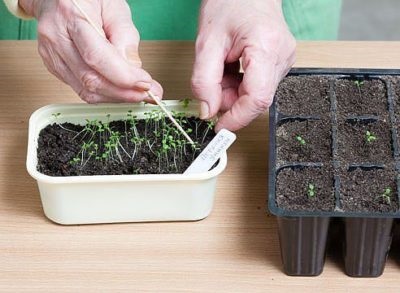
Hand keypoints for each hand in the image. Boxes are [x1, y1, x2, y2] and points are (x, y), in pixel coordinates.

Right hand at [19, 0, 162, 102]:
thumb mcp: (115, 7)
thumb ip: (125, 37)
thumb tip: (134, 69)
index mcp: (71, 15)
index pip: (97, 56)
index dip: (123, 76)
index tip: (145, 83)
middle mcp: (56, 37)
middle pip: (90, 79)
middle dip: (123, 93)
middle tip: (147, 95)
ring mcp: (51, 54)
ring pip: (85, 90)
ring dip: (115, 97)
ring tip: (136, 95)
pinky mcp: (54, 66)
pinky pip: (80, 89)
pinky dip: (103, 94)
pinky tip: (118, 90)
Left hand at [192, 0, 295, 130]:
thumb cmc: (229, 4)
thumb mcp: (207, 41)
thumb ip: (204, 80)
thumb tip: (207, 111)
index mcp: (266, 48)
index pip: (257, 98)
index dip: (237, 118)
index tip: (218, 126)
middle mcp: (281, 58)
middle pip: (255, 99)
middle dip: (229, 100)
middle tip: (212, 83)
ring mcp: (283, 62)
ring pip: (255, 95)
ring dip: (232, 91)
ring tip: (221, 67)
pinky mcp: (278, 64)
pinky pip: (257, 86)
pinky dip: (238, 85)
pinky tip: (231, 68)